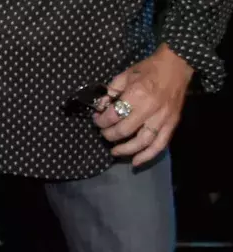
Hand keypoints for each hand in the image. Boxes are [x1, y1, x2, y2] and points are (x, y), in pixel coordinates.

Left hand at [94, 45, 192, 166]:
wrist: (178, 64)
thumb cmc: (149, 69)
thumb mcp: (126, 75)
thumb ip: (111, 92)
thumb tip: (99, 107)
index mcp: (138, 95)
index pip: (114, 115)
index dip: (101, 121)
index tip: (98, 120)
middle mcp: (150, 109)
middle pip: (124, 131)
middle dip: (109, 135)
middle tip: (104, 134)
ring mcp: (163, 118)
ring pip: (142, 142)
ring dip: (126, 150)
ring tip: (115, 151)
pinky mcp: (172, 123)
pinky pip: (160, 144)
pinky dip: (148, 156)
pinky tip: (136, 162)